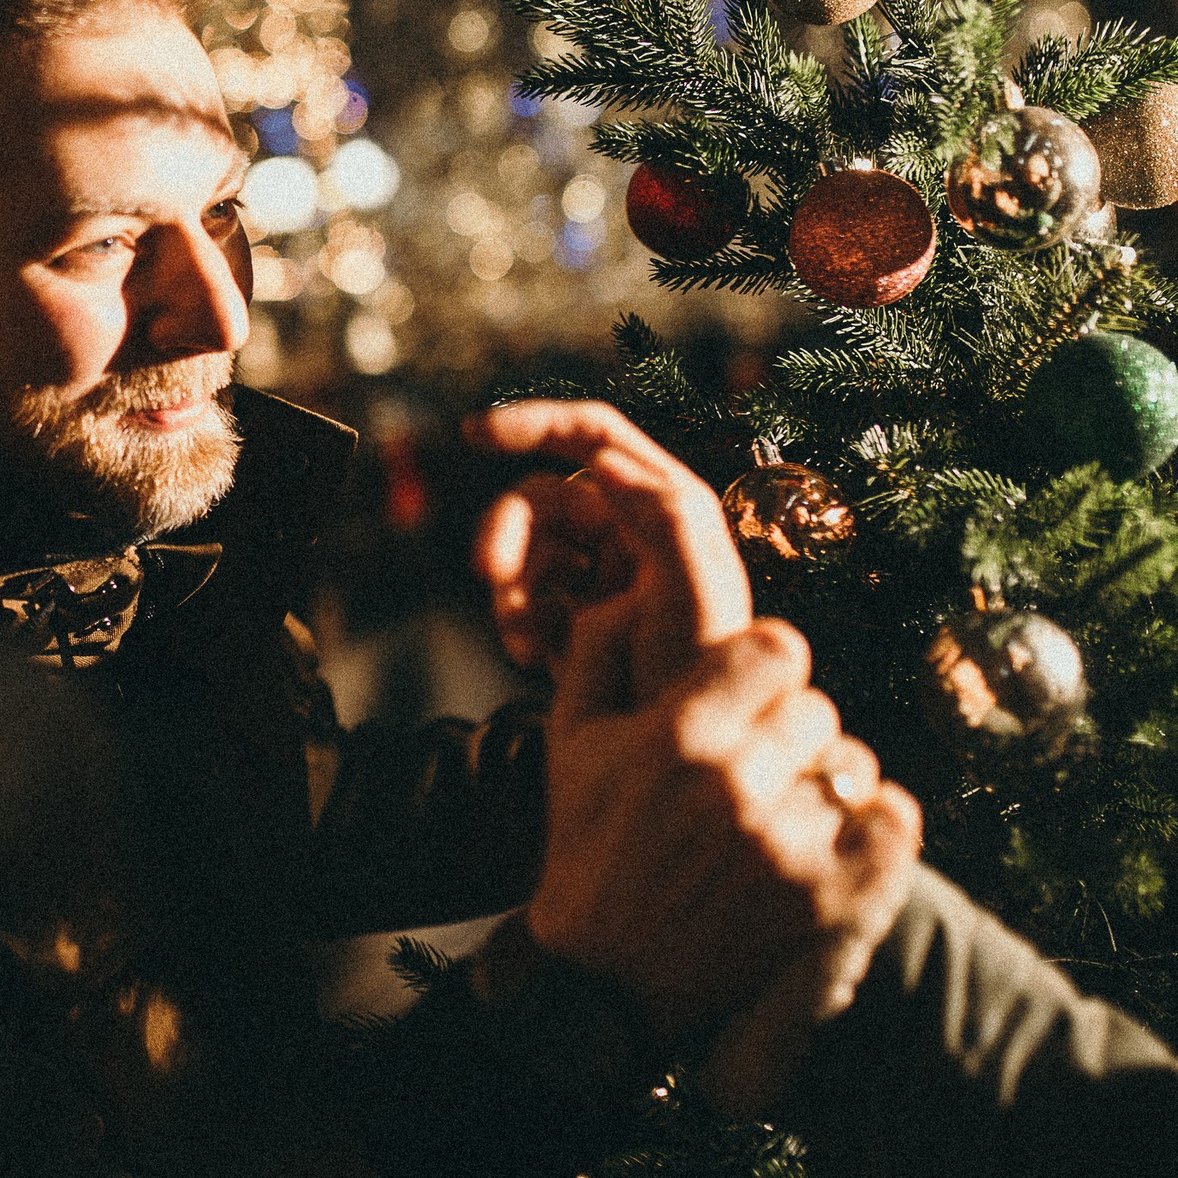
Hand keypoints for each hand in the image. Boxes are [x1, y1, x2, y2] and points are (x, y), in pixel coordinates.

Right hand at [467, 400, 750, 702]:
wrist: (687, 755)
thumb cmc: (702, 675)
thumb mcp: (698, 594)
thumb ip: (664, 516)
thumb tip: (604, 463)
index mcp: (668, 506)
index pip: (594, 435)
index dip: (534, 422)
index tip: (475, 433)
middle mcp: (632, 531)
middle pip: (542, 497)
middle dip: (507, 532)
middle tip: (488, 574)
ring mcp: (599, 574)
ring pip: (523, 550)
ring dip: (509, 588)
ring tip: (519, 637)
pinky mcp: (573, 617)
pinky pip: (520, 598)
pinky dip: (513, 622)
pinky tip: (531, 656)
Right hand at [522, 611, 922, 1041]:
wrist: (608, 976)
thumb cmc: (589, 845)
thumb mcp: (571, 740)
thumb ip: (598, 651)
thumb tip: (636, 589)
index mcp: (676, 734)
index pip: (780, 647)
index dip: (766, 666)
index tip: (747, 695)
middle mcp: (734, 783)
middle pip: (817, 705)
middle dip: (786, 729)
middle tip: (751, 766)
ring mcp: (786, 844)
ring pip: (854, 761)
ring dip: (824, 780)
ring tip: (780, 811)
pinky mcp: (828, 899)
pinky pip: (896, 819)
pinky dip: (873, 823)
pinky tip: (828, 836)